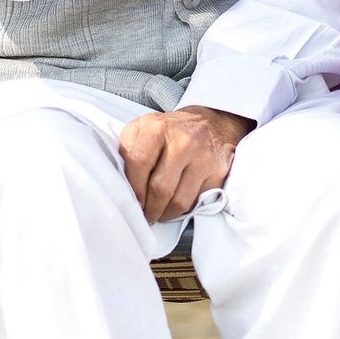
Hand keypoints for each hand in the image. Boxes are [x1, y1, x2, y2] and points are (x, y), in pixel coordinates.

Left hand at [119, 106, 253, 221]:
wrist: (209, 123)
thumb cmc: (169, 132)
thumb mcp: (142, 128)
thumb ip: (127, 148)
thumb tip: (120, 180)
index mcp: (158, 127)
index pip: (140, 161)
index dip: (133, 187)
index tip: (132, 201)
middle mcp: (184, 140)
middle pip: (161, 187)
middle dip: (149, 208)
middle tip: (144, 215)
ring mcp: (204, 156)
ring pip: (180, 200)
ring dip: (165, 213)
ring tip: (158, 213)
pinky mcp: (218, 172)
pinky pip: (196, 201)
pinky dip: (183, 209)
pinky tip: (176, 203)